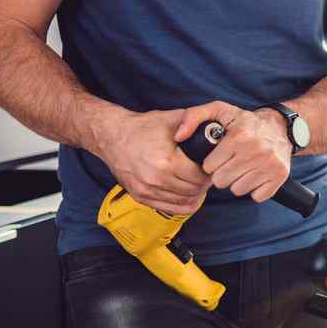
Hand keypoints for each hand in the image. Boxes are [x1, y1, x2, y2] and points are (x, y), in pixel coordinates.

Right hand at [96, 109, 212, 214]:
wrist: (112, 135)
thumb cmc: (142, 127)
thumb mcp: (172, 119)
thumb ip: (195, 123)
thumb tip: (214, 130)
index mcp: (167, 162)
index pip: (199, 177)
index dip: (209, 172)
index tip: (212, 166)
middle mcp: (156, 180)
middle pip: (193, 190)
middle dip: (203, 183)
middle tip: (207, 174)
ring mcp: (146, 191)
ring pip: (183, 201)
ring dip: (194, 193)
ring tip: (197, 182)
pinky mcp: (140, 196)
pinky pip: (169, 208)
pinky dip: (182, 203)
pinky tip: (188, 195)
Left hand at [174, 101, 292, 203]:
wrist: (280, 128)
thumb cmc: (245, 122)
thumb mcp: (218, 110)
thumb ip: (193, 117)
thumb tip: (179, 136)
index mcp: (239, 137)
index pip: (209, 167)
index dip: (211, 163)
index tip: (219, 156)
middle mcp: (257, 151)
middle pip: (222, 181)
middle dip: (222, 173)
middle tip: (230, 162)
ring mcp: (270, 165)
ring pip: (238, 190)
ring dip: (237, 182)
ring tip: (242, 167)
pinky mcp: (279, 176)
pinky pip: (256, 196)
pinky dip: (254, 189)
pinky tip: (254, 175)